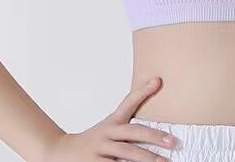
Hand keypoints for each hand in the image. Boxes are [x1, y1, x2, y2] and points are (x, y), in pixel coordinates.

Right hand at [40, 77, 177, 160]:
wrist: (61, 152)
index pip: (128, 103)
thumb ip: (128, 122)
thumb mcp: (109, 127)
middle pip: (133, 132)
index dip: (143, 91)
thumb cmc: (94, 141)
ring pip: (127, 153)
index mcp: (112, 123)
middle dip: (154, 136)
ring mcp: (101, 149)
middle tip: (172, 141)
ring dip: (146, 158)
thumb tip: (156, 115)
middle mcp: (107, 133)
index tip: (158, 81)